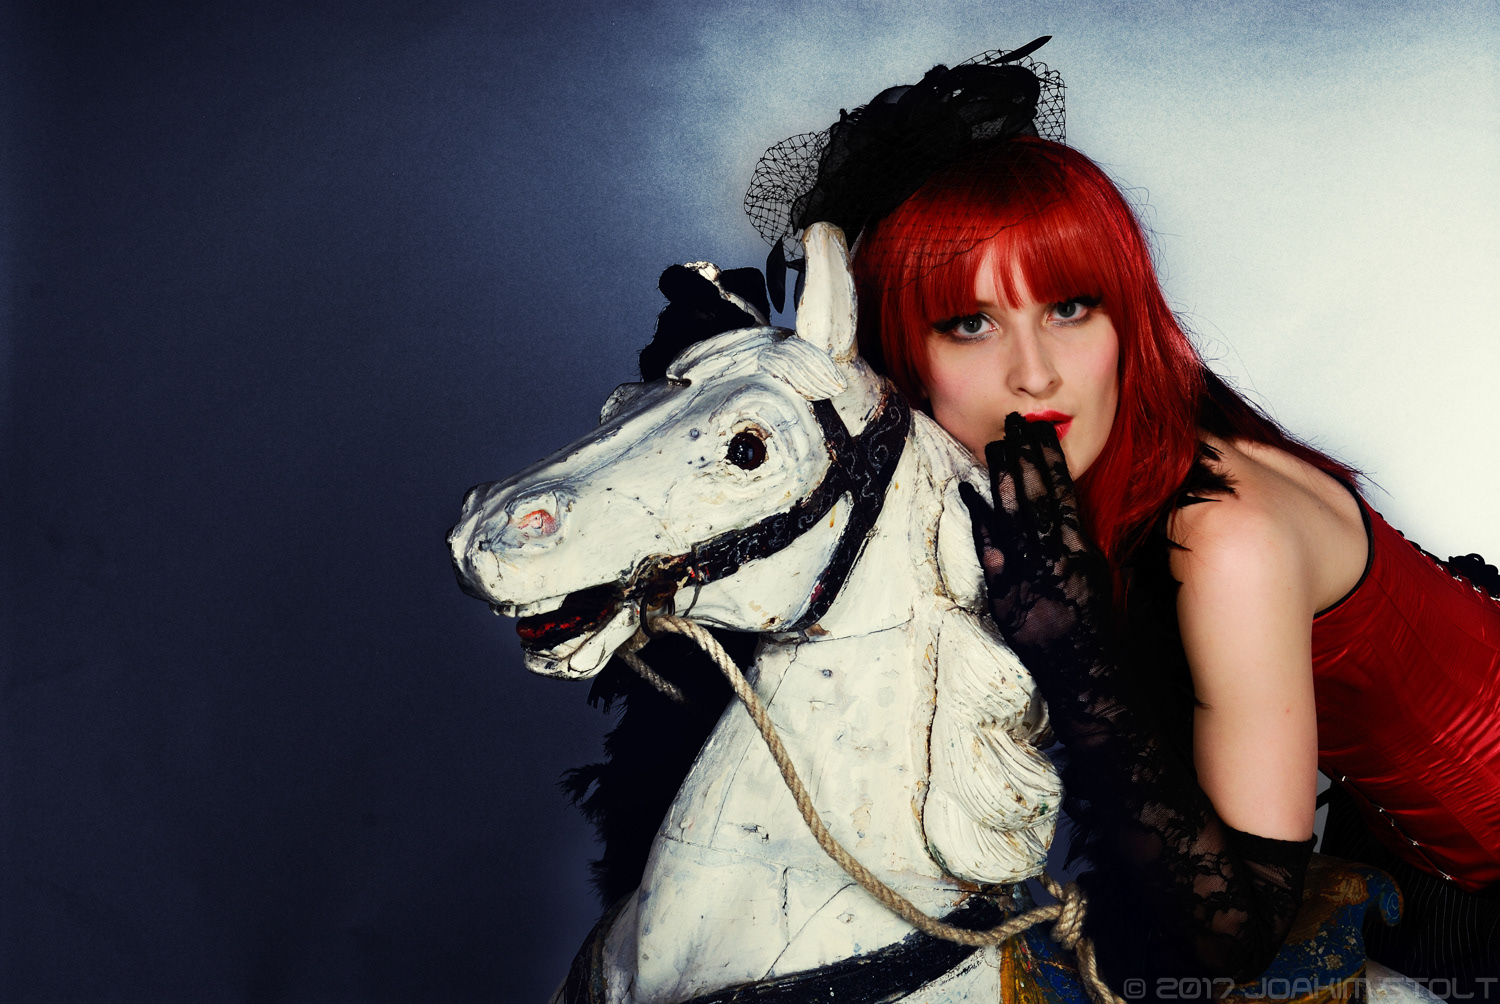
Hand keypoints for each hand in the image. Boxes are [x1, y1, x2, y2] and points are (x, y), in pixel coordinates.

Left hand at [957, 412, 1111, 670]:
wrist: (1090, 681)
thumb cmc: (1096, 634)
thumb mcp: (1096, 580)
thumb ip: (1077, 545)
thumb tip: (1062, 511)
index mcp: (1083, 553)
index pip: (1066, 495)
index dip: (1051, 460)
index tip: (1040, 432)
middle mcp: (1059, 561)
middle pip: (1039, 499)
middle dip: (1025, 457)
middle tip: (1013, 422)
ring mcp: (1033, 579)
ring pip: (1017, 519)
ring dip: (1004, 479)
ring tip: (994, 446)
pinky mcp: (1010, 599)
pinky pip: (993, 554)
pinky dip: (980, 523)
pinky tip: (969, 495)